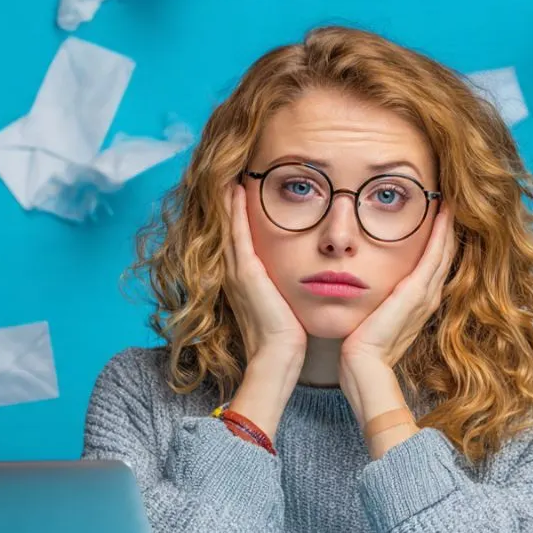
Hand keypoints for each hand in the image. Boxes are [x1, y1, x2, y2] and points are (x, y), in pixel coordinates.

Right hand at [222, 183, 307, 362]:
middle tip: (226, 174)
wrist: (279, 358)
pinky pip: (238, 234)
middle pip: (227, 229)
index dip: (236, 216)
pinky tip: (236, 190)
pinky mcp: (246, 274)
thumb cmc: (287, 338)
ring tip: (228, 174)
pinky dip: (235, 212)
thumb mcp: (285, 305)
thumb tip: (305, 275)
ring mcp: (238, 273)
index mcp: (245, 282)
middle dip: (226, 203)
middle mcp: (235, 275)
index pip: (238, 240)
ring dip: (227, 200)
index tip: (240, 192)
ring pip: (228, 227)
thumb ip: (287, 289)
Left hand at [340, 209, 457, 368]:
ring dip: (448, 225)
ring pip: (444, 251)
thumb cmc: (363, 344)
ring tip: (451, 202)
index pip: (434, 264)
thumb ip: (379, 301)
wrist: (365, 363)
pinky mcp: (418, 291)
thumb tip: (366, 285)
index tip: (438, 216)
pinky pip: (435, 254)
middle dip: (448, 229)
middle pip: (445, 255)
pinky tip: (444, 212)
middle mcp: (429, 296)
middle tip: (451, 202)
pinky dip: (441, 232)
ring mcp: (426, 294)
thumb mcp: (375, 316)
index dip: (438, 240)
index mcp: (419, 302)